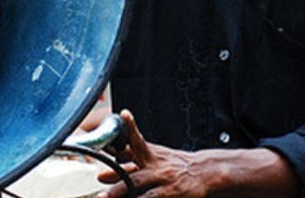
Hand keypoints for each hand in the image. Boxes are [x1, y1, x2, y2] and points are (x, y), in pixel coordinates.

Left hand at [97, 110, 212, 197]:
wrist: (205, 172)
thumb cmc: (175, 166)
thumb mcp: (154, 158)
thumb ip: (128, 165)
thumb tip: (101, 175)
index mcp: (150, 154)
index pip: (137, 138)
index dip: (129, 127)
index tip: (123, 115)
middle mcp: (155, 166)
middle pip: (133, 171)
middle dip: (115, 176)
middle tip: (99, 178)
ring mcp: (163, 181)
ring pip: (139, 187)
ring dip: (120, 192)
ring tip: (104, 197)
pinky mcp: (170, 194)